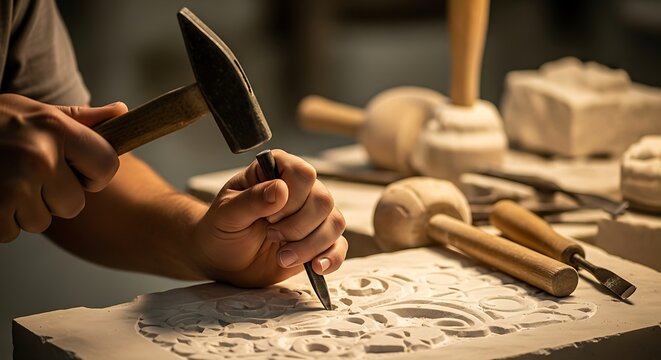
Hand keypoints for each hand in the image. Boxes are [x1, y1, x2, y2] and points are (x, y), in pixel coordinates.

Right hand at [0, 94, 126, 241]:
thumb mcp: (35, 111)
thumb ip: (80, 119)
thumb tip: (122, 112)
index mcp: (58, 128)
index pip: (108, 167)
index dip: (92, 174)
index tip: (72, 168)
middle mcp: (41, 155)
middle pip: (74, 204)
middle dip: (52, 197)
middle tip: (26, 174)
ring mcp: (16, 183)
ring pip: (41, 222)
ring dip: (23, 210)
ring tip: (4, 181)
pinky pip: (11, 232)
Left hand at [192, 149, 347, 286]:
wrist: (222, 258)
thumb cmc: (220, 229)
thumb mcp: (227, 214)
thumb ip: (251, 200)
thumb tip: (281, 190)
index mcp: (277, 171)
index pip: (303, 174)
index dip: (291, 199)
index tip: (268, 217)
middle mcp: (300, 190)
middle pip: (323, 200)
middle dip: (297, 226)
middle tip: (271, 235)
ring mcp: (312, 216)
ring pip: (335, 223)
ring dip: (310, 245)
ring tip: (282, 257)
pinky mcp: (318, 241)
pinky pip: (339, 246)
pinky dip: (331, 258)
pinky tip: (315, 267)